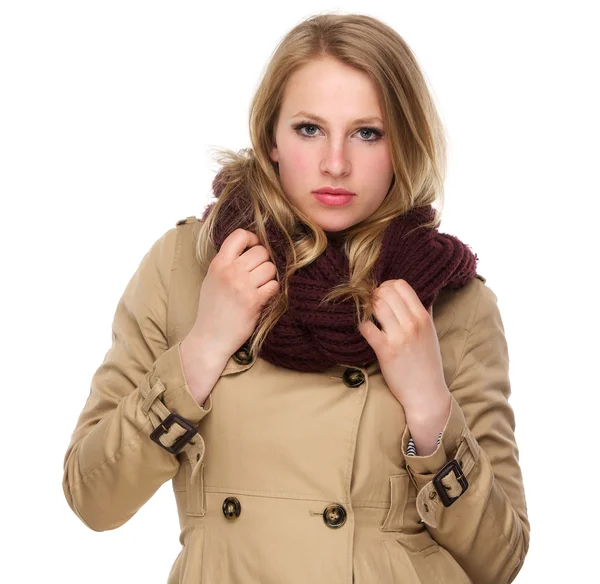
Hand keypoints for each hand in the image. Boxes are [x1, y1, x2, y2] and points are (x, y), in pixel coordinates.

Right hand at [187, 228, 279, 360]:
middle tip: (258, 274)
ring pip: (270, 267)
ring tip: (260, 286)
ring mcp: (243, 286)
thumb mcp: (212, 279)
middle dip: (264, 261)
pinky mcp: (254, 301)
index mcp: (218, 263)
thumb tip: (250, 246)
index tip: (254, 249)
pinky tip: (263, 297)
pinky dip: (272, 290)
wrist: (210, 338)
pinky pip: (274, 285)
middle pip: (261, 251)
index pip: (240, 235)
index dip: (252, 239)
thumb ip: (227, 262)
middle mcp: (230, 271)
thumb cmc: (212, 309)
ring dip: (269, 277)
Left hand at [357, 279, 449, 413]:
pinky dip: (361, 324)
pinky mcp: (385, 351)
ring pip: (376, 306)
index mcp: (423, 316)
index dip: (387, 285)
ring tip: (366, 314)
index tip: (383, 294)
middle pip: (386, 292)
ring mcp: (398, 337)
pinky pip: (367, 328)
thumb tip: (423, 295)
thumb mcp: (431, 333)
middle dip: (375, 294)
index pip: (401, 285)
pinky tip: (363, 328)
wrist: (426, 393)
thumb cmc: (428, 363)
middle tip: (371, 304)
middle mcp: (412, 323)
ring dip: (367, 306)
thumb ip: (426, 312)